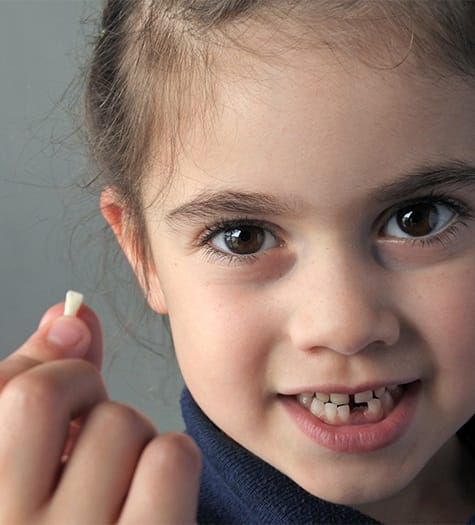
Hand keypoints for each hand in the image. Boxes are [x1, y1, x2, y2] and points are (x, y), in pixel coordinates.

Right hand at [0, 301, 200, 523]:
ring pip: (120, 422)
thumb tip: (72, 313)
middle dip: (83, 397)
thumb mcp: (21, 467)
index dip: (47, 372)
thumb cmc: (51, 524)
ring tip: (118, 481)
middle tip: (89, 439)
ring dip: (131, 436)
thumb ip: (36, 382)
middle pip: (49, 393)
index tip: (70, 381)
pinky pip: (169, 459)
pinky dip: (171, 462)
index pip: (4, 389)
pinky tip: (153, 501)